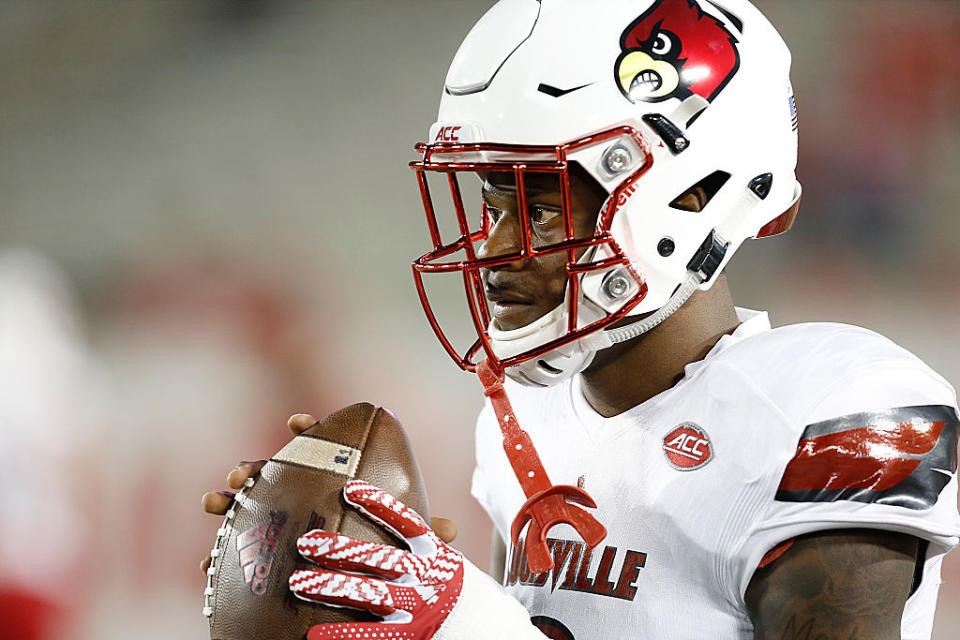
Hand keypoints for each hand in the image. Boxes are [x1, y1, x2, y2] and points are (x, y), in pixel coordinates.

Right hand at [199, 413, 457, 572]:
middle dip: (254, 466)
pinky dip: (217, 554)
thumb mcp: (400, 539)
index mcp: (332, 481)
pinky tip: (204, 561)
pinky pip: (234, 551)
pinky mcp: (262, 552)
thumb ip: (418, 531)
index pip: (319, 447)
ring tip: (214, 500)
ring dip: (227, 500)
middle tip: (241, 471)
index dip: (309, 430)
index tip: (296, 422)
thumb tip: (452, 532)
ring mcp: (277, 521)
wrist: (360, 583)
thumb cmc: (380, 547)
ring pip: (246, 505)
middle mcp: (300, 495)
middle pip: (274, 472)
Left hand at [289, 481, 546, 639]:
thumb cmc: (463, 593)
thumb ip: (437, 543)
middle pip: (374, 557)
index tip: (348, 489)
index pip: (405, 522)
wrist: (491, 631)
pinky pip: (369, 636)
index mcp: (435, 554)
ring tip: (296, 582)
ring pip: (364, 593)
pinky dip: (340, 635)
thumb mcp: (453, 564)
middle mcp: (423, 577)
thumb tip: (443, 524)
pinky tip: (313, 635)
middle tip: (306, 541)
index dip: (378, 504)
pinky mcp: (408, 633)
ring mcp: (414, 606)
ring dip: (328, 586)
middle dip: (337, 548)